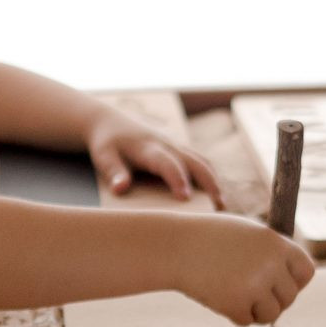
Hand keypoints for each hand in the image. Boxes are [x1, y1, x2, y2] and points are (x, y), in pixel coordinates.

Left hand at [86, 105, 223, 205]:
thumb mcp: (103, 157)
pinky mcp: (179, 147)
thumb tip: (120, 188)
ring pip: (202, 161)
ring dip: (214, 181)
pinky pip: (199, 160)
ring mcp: (176, 145)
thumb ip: (113, 172)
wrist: (109, 121)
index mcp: (148, 148)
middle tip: (219, 205)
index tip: (185, 197)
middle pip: (195, 162)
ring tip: (222, 204)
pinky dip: (209, 176)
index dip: (177, 179)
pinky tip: (214, 194)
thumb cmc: (106, 143)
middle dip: (209, 182)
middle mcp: (167, 145)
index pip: (167, 163)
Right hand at [173, 214, 314, 326]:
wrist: (176, 246)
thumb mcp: (248, 233)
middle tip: (251, 293)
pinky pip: (246, 321)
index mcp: (276, 244)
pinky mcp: (235, 304)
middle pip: (289, 298)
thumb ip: (272, 253)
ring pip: (271, 314)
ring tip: (236, 295)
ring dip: (256, 311)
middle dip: (273, 300)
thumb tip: (292, 280)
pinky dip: (234, 314)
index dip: (295, 282)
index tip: (282, 285)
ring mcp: (253, 286)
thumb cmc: (210, 238)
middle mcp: (270, 265)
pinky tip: (219, 296)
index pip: (306, 271)